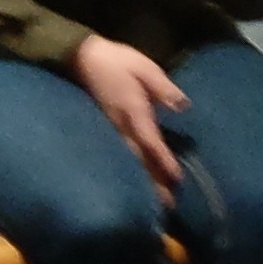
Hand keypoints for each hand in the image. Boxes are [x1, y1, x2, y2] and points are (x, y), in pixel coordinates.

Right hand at [70, 34, 187, 196]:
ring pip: (128, 160)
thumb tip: (183, 106)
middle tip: (167, 204)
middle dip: (153, 181)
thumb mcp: (144, 67)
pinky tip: (135, 181)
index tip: (176, 178)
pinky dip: (130, 170)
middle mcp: (121, 125)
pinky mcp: (105, 129)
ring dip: (142, 180)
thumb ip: (163, 88)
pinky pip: (119, 154)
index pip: (150, 141)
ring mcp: (111, 129)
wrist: (80, 59)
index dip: (163, 160)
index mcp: (134, 111)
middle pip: (139, 158)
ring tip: (154, 202)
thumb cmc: (115, 60)